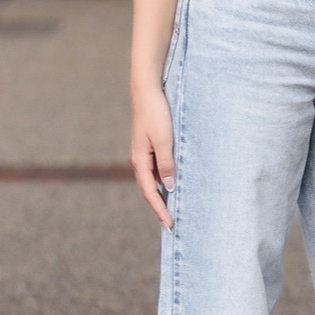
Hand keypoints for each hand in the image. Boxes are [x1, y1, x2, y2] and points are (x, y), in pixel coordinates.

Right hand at [131, 81, 176, 228]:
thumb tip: (169, 186)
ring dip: (162, 193)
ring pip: (153, 179)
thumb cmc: (156, 113)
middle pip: (149, 189)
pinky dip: (164, 178)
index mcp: (140, 161)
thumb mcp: (164, 140)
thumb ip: (166, 164)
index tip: (170, 224)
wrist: (147, 90)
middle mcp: (140, 159)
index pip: (150, 192)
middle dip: (160, 206)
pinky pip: (156, 167)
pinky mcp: (150, 144)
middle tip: (172, 222)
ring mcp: (144, 152)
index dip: (160, 209)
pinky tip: (174, 181)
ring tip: (174, 206)